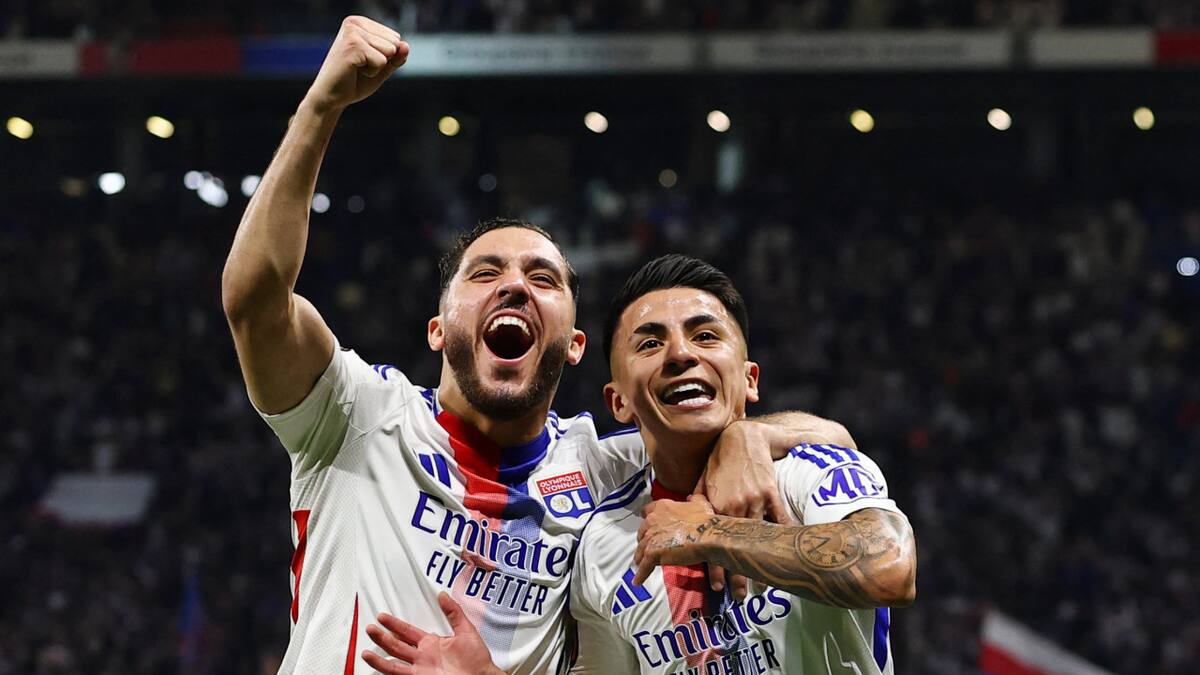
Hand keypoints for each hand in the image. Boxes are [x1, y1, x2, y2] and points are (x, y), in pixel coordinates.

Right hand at [304, 16, 408, 113]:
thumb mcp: (381, 68)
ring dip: (377, 66)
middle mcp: (355, 22)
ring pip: (390, 51)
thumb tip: (406, 45)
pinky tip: (354, 71)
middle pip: (394, 43)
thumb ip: (396, 57)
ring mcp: (353, 32)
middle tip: (360, 67)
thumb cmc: (354, 82)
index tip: (364, 61)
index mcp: (360, 23)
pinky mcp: (353, 46)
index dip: (385, 56)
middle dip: (382, 61)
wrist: (330, 97)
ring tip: (356, 68)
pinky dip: (372, 72)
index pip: (395, 38)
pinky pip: (382, 61)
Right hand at [362, 592, 503, 674]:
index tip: (382, 617)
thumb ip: (454, 613)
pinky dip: (383, 667)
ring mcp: (420, 669)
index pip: (408, 631)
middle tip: (370, 627)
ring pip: (393, 660)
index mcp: (432, 643)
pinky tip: (372, 662)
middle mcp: (423, 656)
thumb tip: (443, 595)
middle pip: (396, 645)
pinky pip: (397, 673)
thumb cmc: (476, 660)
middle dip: (382, 636)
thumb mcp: (466, 631)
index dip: (395, 624)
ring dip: (380, 653)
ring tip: (366, 647)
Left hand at [633, 495, 720, 585]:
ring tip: (641, 565)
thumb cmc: (706, 520)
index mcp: (662, 507)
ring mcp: (651, 537)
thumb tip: (692, 497)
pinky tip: (638, 581)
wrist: (708, 535)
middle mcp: (652, 520)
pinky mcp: (653, 553)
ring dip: (641, 558)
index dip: (647, 520)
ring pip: (641, 550)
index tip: (648, 527)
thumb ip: (694, 498)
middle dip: (644, 540)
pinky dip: (640, 574)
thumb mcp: (700, 503)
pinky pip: (644, 566)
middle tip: (648, 548)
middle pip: (641, 533)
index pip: (646, 512)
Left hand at [697, 420, 790, 598]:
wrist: (742, 439)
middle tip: (739, 595)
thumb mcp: (702, 481)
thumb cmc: (719, 461)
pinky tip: (785, 551)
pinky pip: (779, 517)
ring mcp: (754, 499)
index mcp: (715, 506)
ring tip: (762, 583)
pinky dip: (783, 533)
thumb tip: (684, 516)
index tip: (717, 586)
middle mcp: (734, 505)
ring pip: (757, 536)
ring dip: (759, 561)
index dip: (715, 566)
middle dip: (738, 573)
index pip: (714, 543)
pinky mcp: (771, 492)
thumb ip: (695, 502)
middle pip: (736, 546)